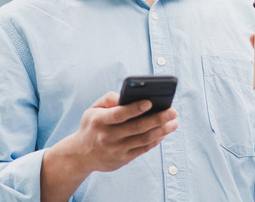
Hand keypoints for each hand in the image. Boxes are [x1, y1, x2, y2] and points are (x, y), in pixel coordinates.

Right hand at [41, 92, 177, 200]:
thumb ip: (108, 99)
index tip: (150, 101)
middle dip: (157, 119)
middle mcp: (107, 137)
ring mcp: (115, 150)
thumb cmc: (92, 125)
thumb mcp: (92, 109)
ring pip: (143, 140)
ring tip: (174, 123)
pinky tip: (164, 132)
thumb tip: (126, 96)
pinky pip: (143, 149)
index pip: (119, 114)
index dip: (135, 108)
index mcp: (99, 121)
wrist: (80, 155)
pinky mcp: (122, 159)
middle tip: (173, 111)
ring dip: (161, 131)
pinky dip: (155, 141)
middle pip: (137, 127)